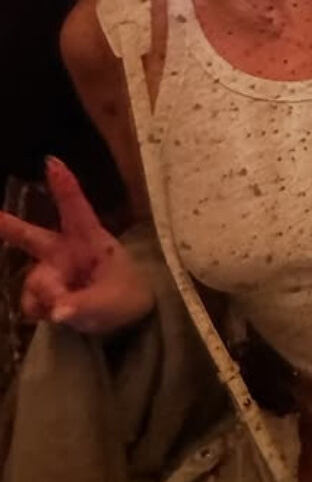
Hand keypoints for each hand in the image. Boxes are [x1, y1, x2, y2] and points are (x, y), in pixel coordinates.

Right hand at [0, 157, 154, 334]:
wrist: (128, 320)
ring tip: (65, 308)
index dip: (64, 185)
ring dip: (44, 297)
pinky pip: (31, 301)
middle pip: (31, 235)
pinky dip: (39, 310)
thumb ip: (83, 306)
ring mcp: (54, 270)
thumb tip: (57, 313)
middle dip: (7, 225)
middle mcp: (66, 251)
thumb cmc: (126, 297)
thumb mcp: (110, 302)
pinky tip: (55, 314)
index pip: (76, 208)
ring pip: (34, 282)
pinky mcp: (47, 291)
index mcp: (91, 239)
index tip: (52, 161)